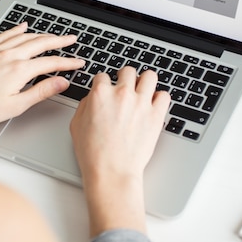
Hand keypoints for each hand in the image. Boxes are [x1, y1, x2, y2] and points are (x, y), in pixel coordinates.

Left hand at [0, 23, 84, 137]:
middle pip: (41, 43)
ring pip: (25, 36)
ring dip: (42, 34)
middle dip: (59, 40)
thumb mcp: (15, 106)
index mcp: (19, 70)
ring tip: (54, 35)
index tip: (78, 62)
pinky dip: (18, 29)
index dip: (68, 62)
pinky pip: (6, 33)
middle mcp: (9, 55)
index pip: (51, 62)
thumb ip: (40, 92)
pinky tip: (23, 27)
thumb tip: (61, 83)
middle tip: (72, 38)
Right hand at [69, 67, 169, 235]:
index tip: (106, 89)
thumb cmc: (93, 153)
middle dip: (124, 77)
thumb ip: (85, 105)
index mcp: (100, 94)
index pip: (103, 75)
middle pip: (127, 71)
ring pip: (149, 76)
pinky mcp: (156, 115)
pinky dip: (159, 98)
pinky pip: (164, 95)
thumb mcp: (76, 125)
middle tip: (125, 86)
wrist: (111, 171)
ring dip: (145, 81)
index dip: (103, 83)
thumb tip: (92, 98)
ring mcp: (141, 103)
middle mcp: (122, 94)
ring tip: (143, 90)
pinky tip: (154, 104)